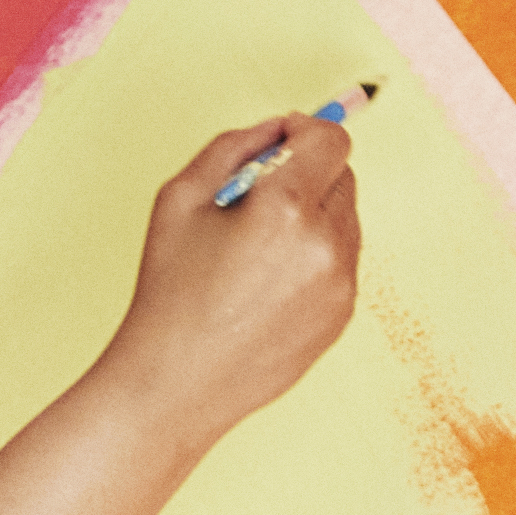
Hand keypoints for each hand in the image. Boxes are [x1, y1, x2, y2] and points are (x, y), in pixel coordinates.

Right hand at [101, 107, 364, 447]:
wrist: (176, 385)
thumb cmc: (170, 292)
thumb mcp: (180, 198)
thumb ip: (233, 146)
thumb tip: (277, 129)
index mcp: (287, 208)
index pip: (331, 140)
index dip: (303, 131)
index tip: (278, 144)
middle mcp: (326, 245)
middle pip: (342, 176)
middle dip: (306, 174)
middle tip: (255, 201)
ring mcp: (341, 286)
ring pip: (345, 220)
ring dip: (313, 215)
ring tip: (257, 249)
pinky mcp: (342, 316)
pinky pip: (341, 262)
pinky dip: (315, 256)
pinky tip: (267, 283)